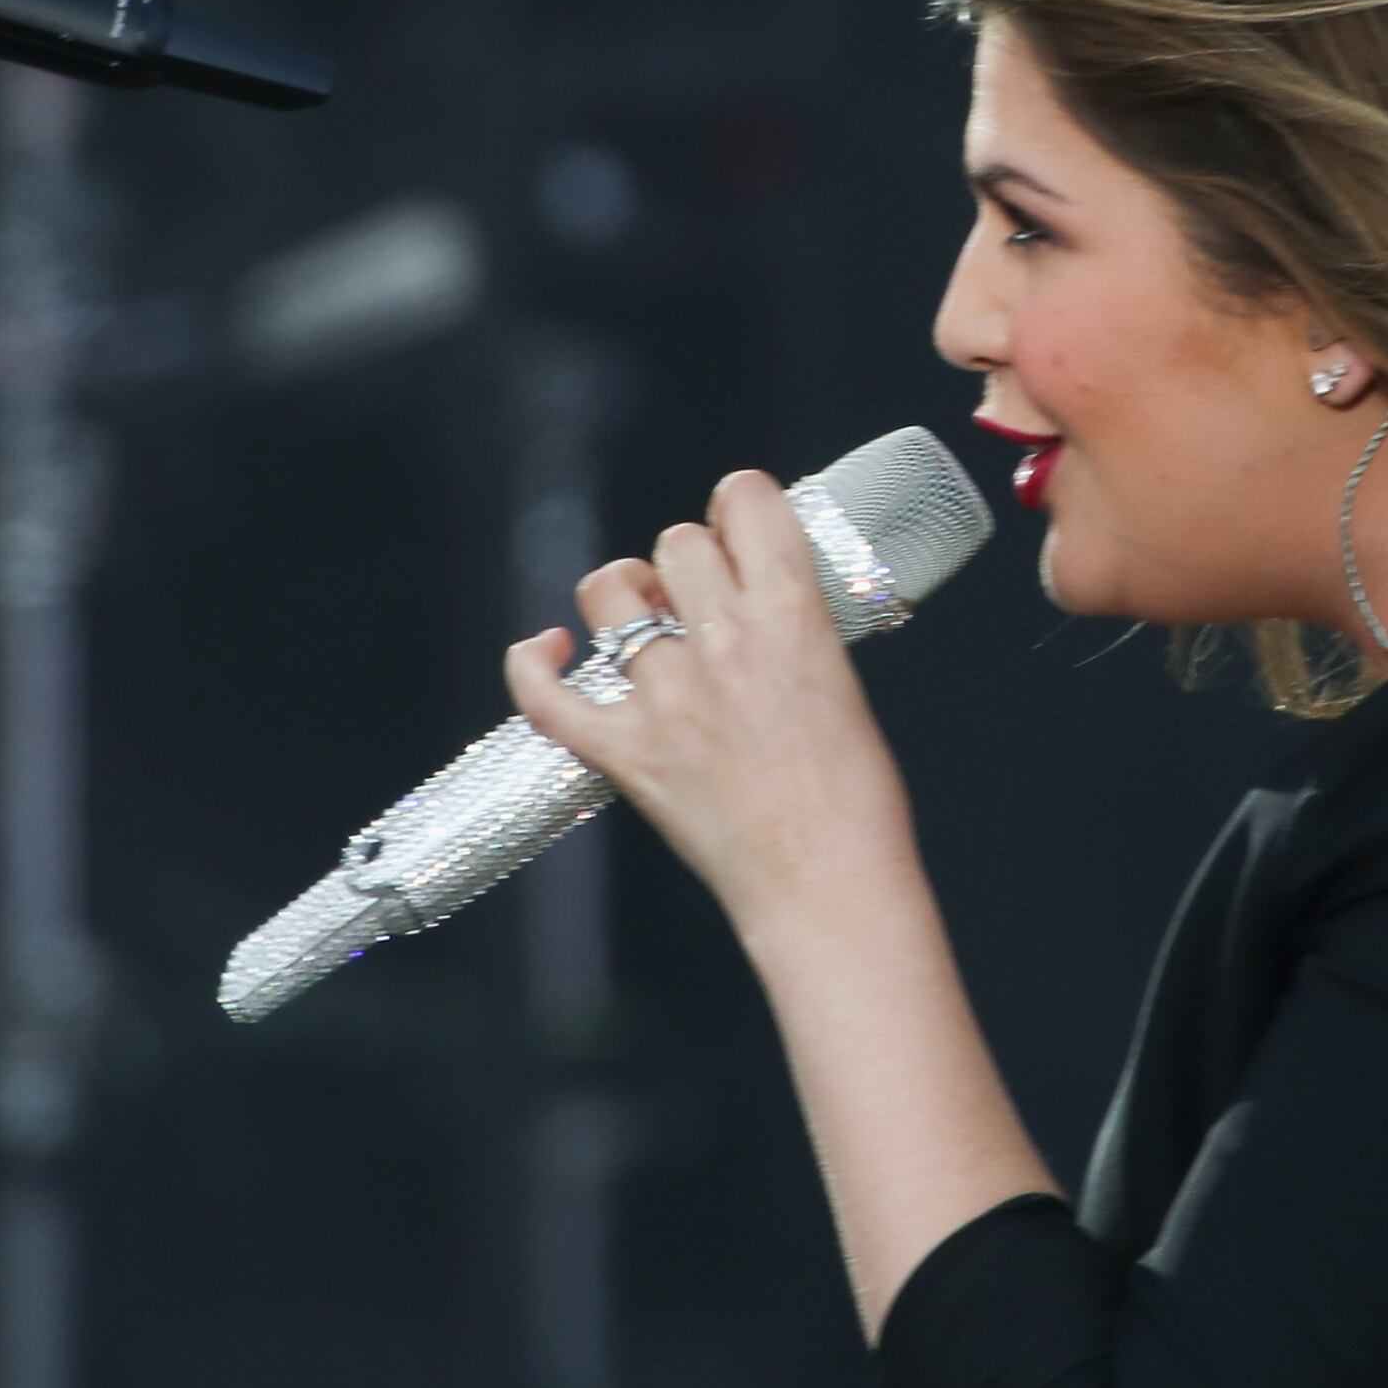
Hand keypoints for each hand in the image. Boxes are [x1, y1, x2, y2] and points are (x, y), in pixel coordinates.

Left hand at [503, 470, 922, 941]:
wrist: (829, 887)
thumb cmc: (855, 800)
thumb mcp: (844, 683)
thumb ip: (795, 631)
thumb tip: (762, 605)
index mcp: (793, 614)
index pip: (746, 500)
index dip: (737, 503)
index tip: (736, 525)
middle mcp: (722, 641)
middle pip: (674, 543)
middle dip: (685, 560)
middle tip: (697, 594)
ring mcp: (665, 697)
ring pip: (608, 593)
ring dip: (624, 596)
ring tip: (641, 618)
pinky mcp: (623, 752)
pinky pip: (544, 693)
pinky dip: (532, 665)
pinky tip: (547, 649)